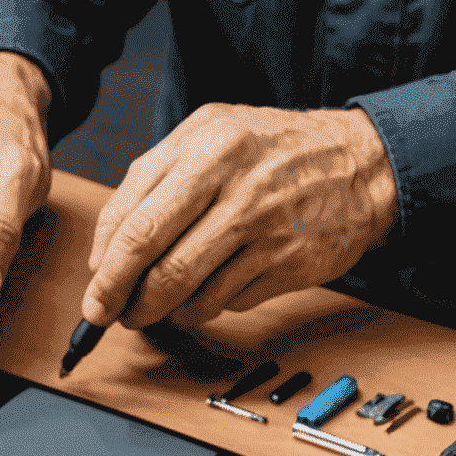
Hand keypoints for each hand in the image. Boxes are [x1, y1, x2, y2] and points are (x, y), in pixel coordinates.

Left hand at [84, 105, 397, 329]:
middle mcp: (233, 181)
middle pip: (150, 254)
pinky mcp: (284, 262)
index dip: (103, 265)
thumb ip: (154, 182)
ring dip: (157, 311)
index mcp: (205, 144)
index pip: (132, 216)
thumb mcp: (211, 138)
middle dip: (117, 296)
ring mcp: (262, 224)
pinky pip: (223, 302)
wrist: (361, 165)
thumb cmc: (272, 154)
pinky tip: (207, 294)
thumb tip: (104, 253)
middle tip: (105, 317)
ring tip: (152, 311)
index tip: (94, 290)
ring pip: (184, 288)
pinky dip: (204, 308)